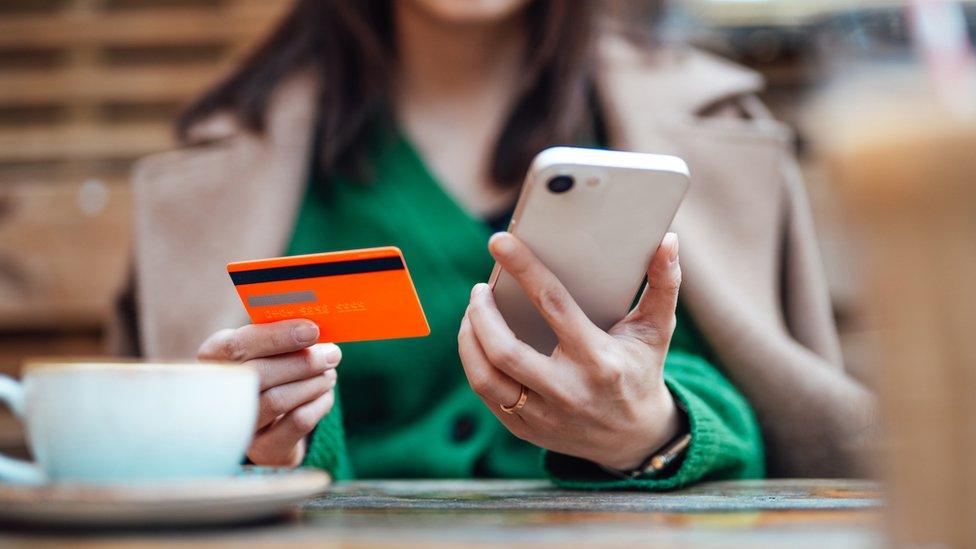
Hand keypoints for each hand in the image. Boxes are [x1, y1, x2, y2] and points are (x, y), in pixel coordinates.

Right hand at [198, 319, 339, 466]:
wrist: (268, 424)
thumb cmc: (269, 372)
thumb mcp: (266, 350)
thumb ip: (280, 337)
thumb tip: (314, 328)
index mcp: (212, 358)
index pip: (236, 346)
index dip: (276, 336)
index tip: (311, 329)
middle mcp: (217, 394)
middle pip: (258, 374)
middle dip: (303, 361)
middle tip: (333, 354)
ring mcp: (237, 425)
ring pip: (278, 400)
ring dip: (314, 382)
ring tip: (329, 373)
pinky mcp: (262, 450)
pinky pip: (298, 422)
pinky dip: (320, 403)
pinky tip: (325, 394)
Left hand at [459, 232, 682, 470]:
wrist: (635, 439)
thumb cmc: (641, 371)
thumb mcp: (657, 331)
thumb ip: (663, 284)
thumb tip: (668, 240)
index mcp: (599, 359)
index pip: (553, 304)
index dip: (524, 269)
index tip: (499, 242)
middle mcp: (568, 390)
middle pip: (505, 350)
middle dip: (481, 313)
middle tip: (479, 289)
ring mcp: (544, 415)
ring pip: (486, 377)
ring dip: (469, 339)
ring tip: (473, 313)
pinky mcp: (526, 429)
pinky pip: (486, 395)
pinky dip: (474, 363)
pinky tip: (476, 341)